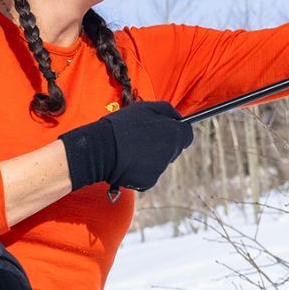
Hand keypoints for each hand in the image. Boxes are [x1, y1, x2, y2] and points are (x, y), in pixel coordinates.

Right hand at [60, 101, 193, 192]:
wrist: (101, 149)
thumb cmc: (123, 125)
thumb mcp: (147, 107)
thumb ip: (167, 111)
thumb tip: (178, 118)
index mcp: (174, 134)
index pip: (187, 135)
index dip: (177, 131)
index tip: (166, 128)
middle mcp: (171, 153)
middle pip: (172, 149)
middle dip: (162, 144)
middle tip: (142, 138)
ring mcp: (160, 169)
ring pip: (159, 162)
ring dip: (149, 156)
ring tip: (130, 149)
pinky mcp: (147, 182)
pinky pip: (147, 174)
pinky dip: (139, 169)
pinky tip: (126, 162)